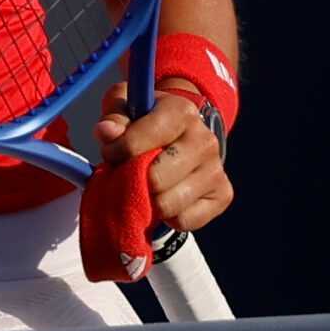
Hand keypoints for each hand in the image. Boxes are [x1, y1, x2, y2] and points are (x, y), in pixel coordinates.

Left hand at [94, 83, 233, 233]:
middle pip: (154, 179)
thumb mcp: (125, 109)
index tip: (112, 152)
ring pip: (167, 205)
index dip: (115, 153)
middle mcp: (204, 140)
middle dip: (134, 181)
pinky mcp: (223, 195)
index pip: (136, 143)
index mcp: (181, 112)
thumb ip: (113, 119)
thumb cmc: (146, 123)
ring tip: (148, 185)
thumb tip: (107, 132)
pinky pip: (183, 221)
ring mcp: (216, 169)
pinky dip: (168, 217)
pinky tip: (166, 196)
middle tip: (131, 172)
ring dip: (149, 201)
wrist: (182, 135)